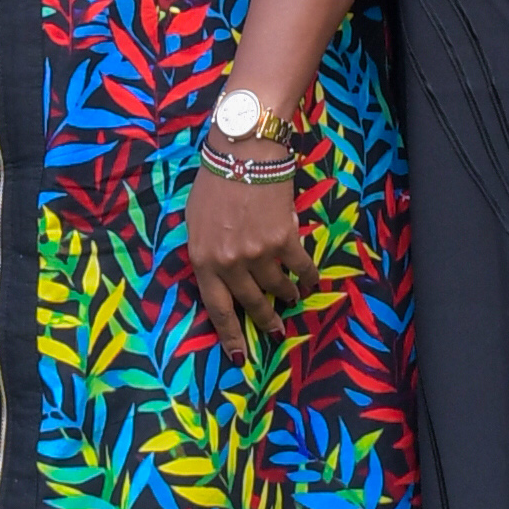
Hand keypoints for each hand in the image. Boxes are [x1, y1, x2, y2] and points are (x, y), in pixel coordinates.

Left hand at [183, 156, 314, 344]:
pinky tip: (313, 281)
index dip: (230, 336)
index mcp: (203, 260)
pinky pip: (301, 267)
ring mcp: (258, 253)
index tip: (240, 356)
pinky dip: (309, 276)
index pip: (217, 309)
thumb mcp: (195, 221)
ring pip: (277, 287)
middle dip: (265, 321)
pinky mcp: (284, 239)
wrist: (244, 152)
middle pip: (251, 303)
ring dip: (287, 296)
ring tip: (293, 299)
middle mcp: (230, 263)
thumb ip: (206, 250)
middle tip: (276, 333)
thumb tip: (219, 270)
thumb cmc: (214, 181)